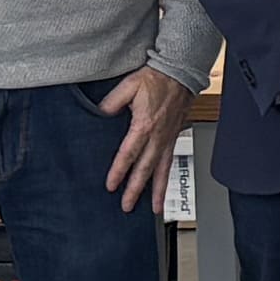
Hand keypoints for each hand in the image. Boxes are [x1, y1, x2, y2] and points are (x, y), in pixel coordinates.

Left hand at [101, 64, 194, 208]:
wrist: (180, 72)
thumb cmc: (156, 78)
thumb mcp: (129, 85)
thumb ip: (112, 102)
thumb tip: (99, 114)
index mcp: (144, 124)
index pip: (129, 153)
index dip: (119, 170)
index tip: (111, 185)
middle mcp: (158, 136)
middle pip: (146, 168)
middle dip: (136, 189)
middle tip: (127, 205)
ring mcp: (168, 138)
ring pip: (162, 169)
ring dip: (157, 191)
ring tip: (154, 208)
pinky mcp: (173, 137)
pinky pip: (170, 162)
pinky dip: (167, 178)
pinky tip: (163, 188)